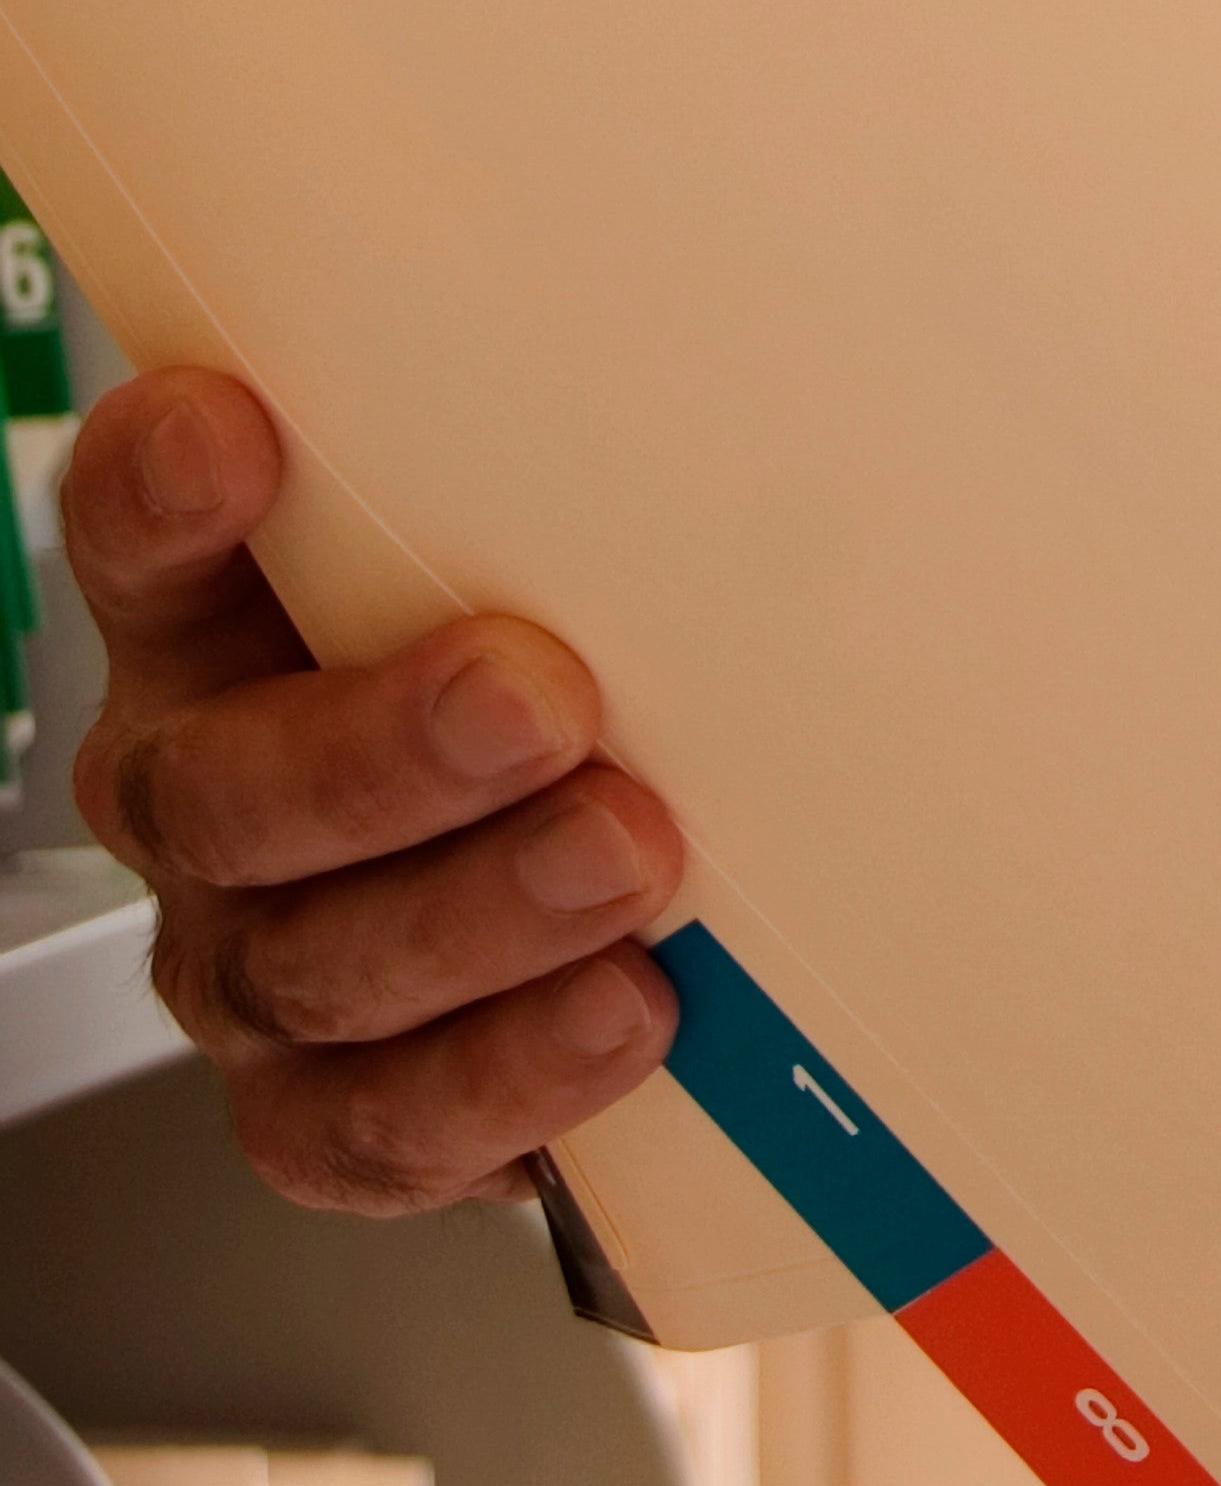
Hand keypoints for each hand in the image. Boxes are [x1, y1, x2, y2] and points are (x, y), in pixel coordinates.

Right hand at [60, 368, 678, 1210]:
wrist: (639, 922)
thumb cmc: (600, 695)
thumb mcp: (590, 568)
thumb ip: (616, 484)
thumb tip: (808, 359)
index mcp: (230, 637)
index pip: (148, 544)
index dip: (164, 495)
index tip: (231, 430)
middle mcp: (216, 801)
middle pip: (223, 788)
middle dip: (381, 749)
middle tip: (532, 699)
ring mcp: (267, 965)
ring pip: (315, 963)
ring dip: (476, 913)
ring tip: (626, 857)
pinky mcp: (345, 1112)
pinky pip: (388, 1125)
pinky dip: (508, 1078)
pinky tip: (619, 1017)